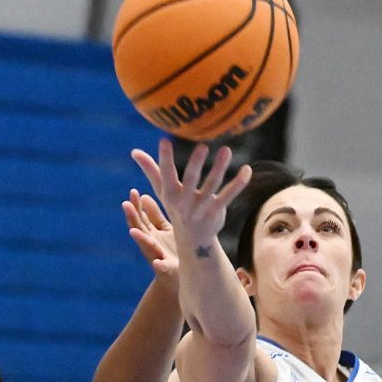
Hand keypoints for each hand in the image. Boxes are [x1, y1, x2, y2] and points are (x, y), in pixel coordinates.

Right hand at [123, 188, 178, 293]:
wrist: (182, 277)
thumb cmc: (173, 250)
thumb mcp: (165, 229)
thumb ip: (154, 215)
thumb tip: (143, 195)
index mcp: (152, 233)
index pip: (140, 218)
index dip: (136, 206)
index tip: (133, 192)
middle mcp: (152, 244)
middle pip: (140, 229)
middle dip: (133, 218)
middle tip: (126, 204)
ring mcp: (158, 257)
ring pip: (147, 247)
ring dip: (140, 239)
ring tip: (133, 232)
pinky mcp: (167, 270)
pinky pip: (163, 269)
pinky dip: (160, 266)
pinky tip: (157, 262)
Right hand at [131, 139, 250, 251]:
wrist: (193, 240)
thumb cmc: (176, 208)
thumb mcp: (163, 191)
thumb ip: (151, 170)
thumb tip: (134, 152)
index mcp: (170, 194)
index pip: (166, 175)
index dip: (164, 159)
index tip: (164, 141)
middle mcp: (185, 202)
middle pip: (191, 181)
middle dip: (195, 164)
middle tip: (202, 146)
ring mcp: (201, 208)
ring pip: (212, 186)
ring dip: (219, 168)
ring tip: (226, 150)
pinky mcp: (216, 212)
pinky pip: (228, 196)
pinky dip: (238, 183)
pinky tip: (247, 170)